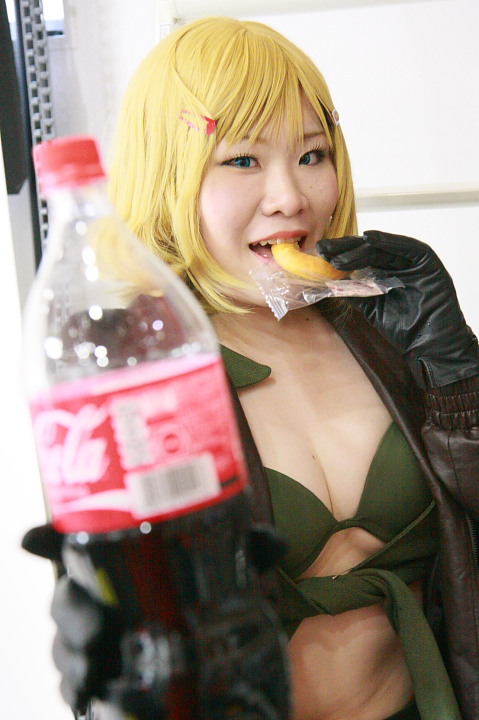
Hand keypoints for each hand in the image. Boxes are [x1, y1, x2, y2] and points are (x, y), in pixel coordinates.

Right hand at [22, 521, 286, 712]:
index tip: (34, 539)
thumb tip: (271, 541)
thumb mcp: (226, 568)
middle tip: (98, 626)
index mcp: (118, 561)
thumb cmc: (208, 595)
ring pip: (65, 645)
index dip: (46, 541)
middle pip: (65, 599)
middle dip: (71, 611)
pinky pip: (75, 684)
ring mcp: (92, 639)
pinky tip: (91, 694)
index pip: (72, 546)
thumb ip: (246, 550)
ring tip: (95, 667)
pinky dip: (79, 690)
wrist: (210, 648)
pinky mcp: (97, 676)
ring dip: (73, 656)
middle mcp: (96, 596)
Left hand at [317, 230, 478, 387]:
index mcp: (386, 271)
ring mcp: (413, 260)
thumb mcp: (371, 307)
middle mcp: (399, 262)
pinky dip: (388, 241)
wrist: (429, 345)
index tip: (320, 254)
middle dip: (345, 248)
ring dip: (359, 249)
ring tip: (339, 254)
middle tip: (323, 249)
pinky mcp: (426, 260)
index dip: (340, 254)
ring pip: (383, 248)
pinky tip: (370, 239)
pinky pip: (406, 247)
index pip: (360, 257)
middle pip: (368, 249)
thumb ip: (354, 292)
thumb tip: (329, 282)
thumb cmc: (404, 328)